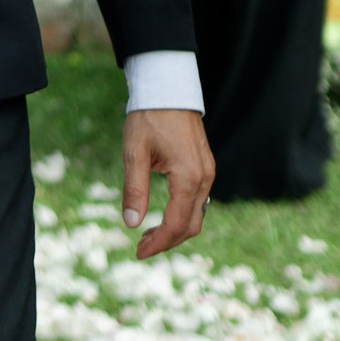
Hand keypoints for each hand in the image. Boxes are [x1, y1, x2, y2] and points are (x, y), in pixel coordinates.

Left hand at [123, 107, 211, 258]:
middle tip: (141, 247)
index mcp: (188, 177)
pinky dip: (182, 214)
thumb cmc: (149, 117)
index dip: (158, 244)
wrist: (168, 87)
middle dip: (167, 241)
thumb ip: (134, 190)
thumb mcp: (134, 153)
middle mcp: (204, 178)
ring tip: (148, 234)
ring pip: (196, 214)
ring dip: (175, 229)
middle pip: (191, 226)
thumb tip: (131, 224)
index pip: (176, 225)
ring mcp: (208, 172)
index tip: (138, 253)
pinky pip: (198, 200)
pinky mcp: (205, 167)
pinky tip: (163, 215)